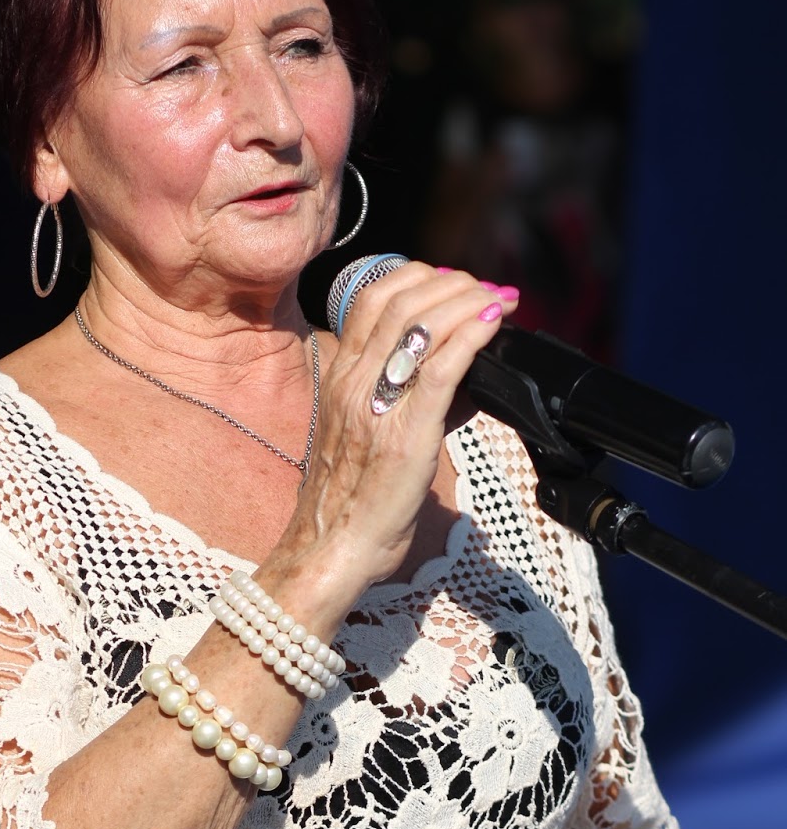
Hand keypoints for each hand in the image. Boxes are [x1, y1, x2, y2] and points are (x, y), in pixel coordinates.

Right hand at [280, 262, 519, 593]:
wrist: (331, 550)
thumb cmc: (349, 503)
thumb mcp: (361, 434)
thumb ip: (392, 400)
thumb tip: (451, 377)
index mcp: (340, 379)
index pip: (372, 298)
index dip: (417, 277)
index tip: (453, 285)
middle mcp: (354, 383)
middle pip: (401, 299)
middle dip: (453, 283)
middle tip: (487, 290)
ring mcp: (379, 407)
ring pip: (422, 324)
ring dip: (469, 301)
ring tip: (498, 301)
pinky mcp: (408, 435)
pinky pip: (443, 368)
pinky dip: (473, 335)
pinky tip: (494, 324)